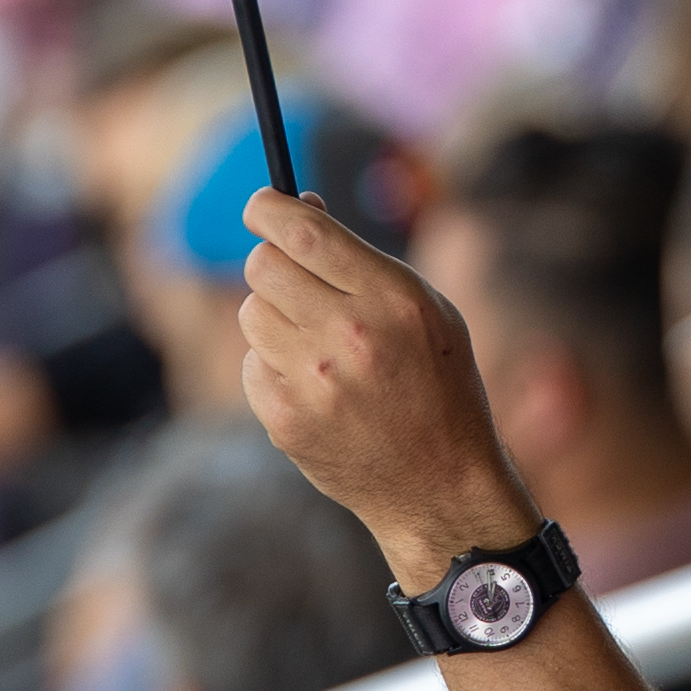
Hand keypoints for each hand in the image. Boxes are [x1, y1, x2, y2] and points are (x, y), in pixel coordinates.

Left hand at [236, 189, 536, 587]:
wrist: (439, 484)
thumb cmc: (436, 384)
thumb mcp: (425, 309)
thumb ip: (361, 259)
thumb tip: (298, 207)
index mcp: (394, 298)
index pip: (304, 233)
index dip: (270, 209)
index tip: (261, 207)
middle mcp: (351, 336)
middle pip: (263, 266)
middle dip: (273, 264)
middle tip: (296, 282)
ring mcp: (314, 382)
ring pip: (251, 312)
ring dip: (274, 317)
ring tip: (316, 344)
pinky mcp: (285, 420)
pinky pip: (253, 363)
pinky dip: (274, 366)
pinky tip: (314, 386)